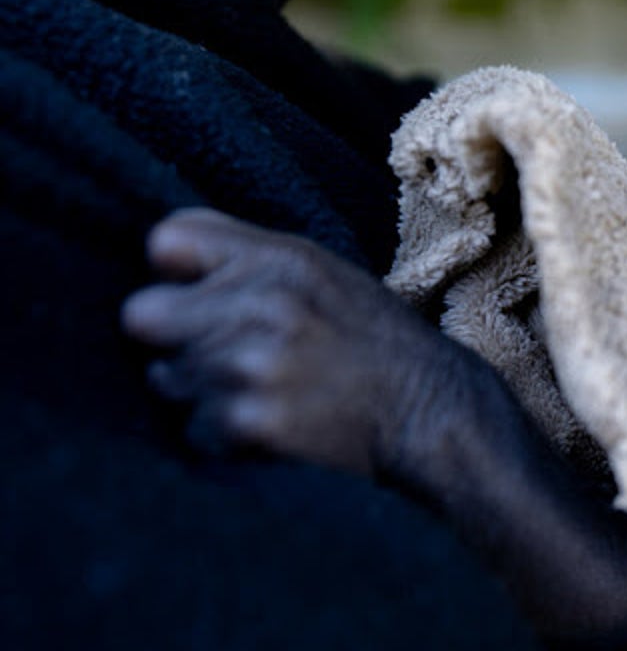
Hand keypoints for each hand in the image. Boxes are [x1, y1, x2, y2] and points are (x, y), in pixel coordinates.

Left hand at [122, 208, 433, 473]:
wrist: (433, 413)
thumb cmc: (375, 343)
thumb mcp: (325, 273)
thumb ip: (248, 255)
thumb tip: (159, 252)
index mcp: (283, 259)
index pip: (166, 240)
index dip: (178, 274)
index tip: (204, 297)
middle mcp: (263, 305)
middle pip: (144, 315)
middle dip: (176, 338)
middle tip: (227, 354)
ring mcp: (252, 366)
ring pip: (166, 378)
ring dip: (203, 391)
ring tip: (266, 391)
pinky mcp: (250, 423)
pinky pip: (193, 429)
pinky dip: (224, 436)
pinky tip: (274, 425)